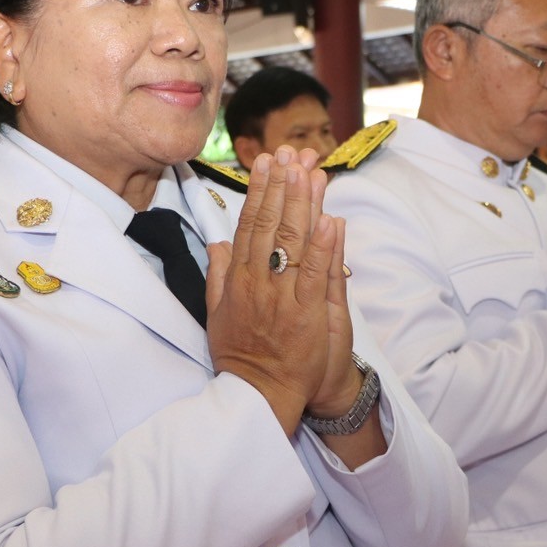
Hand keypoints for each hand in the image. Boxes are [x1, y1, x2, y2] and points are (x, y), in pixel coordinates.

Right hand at [206, 146, 352, 437]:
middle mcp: (257, 282)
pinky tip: (331, 219)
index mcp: (237, 279)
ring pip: (293, 242)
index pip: (249, 225)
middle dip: (282, 186)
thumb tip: (218, 243)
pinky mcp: (306, 314)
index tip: (268, 163)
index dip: (260, 191)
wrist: (259, 393)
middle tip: (290, 152)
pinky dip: (324, 246)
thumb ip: (217, 275)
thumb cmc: (240, 355)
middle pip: (270, 225)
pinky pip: (316, 274)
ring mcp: (282, 297)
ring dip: (303, 204)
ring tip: (310, 171)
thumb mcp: (215, 313)